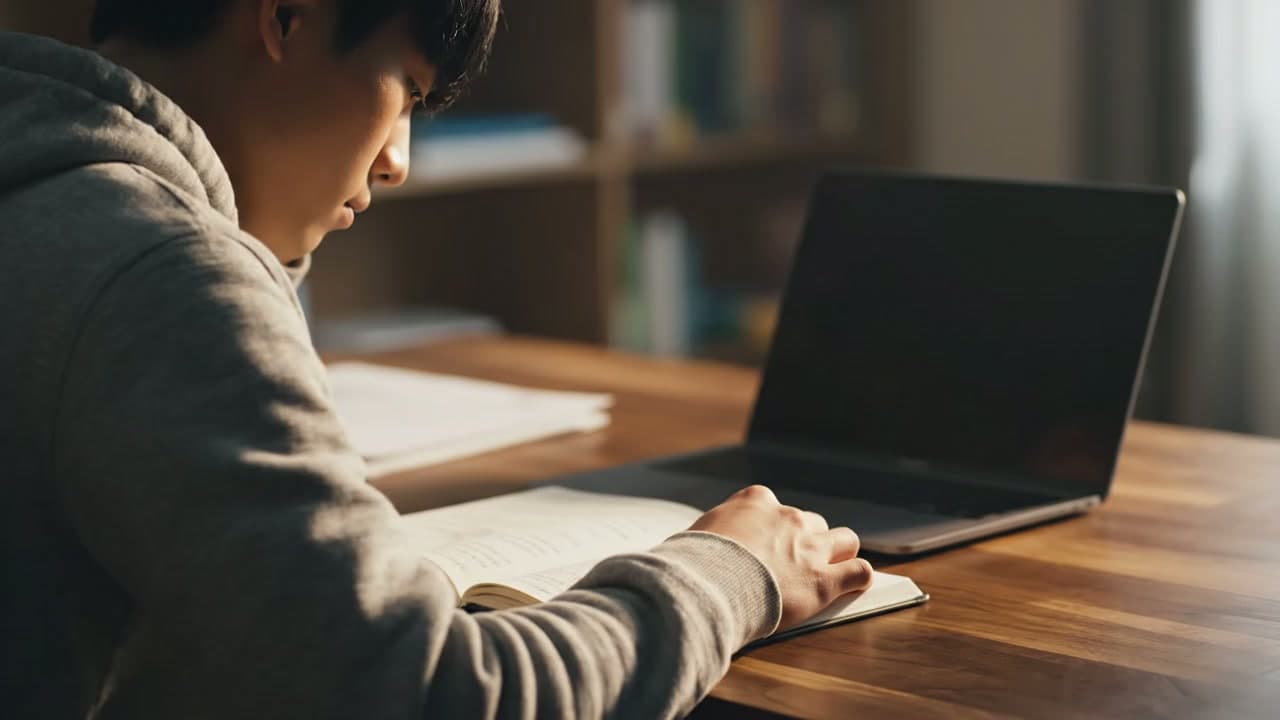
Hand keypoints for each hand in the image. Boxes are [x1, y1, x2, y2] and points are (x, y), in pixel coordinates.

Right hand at [688, 485, 873, 630]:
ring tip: (830, 569)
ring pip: (844, 540)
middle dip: (805, 539)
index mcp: (755, 501)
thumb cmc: (693, 562)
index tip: (761, 543)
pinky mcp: (824, 580)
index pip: (772, 505)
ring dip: (839, 552)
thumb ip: (712, 535)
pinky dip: (857, 577)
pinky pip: (858, 572)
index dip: (770, 527)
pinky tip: (854, 584)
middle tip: (793, 562)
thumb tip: (699, 548)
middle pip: (811, 522)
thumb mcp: (696, 534)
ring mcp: (810, 548)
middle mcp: (788, 518)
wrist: (707, 586)